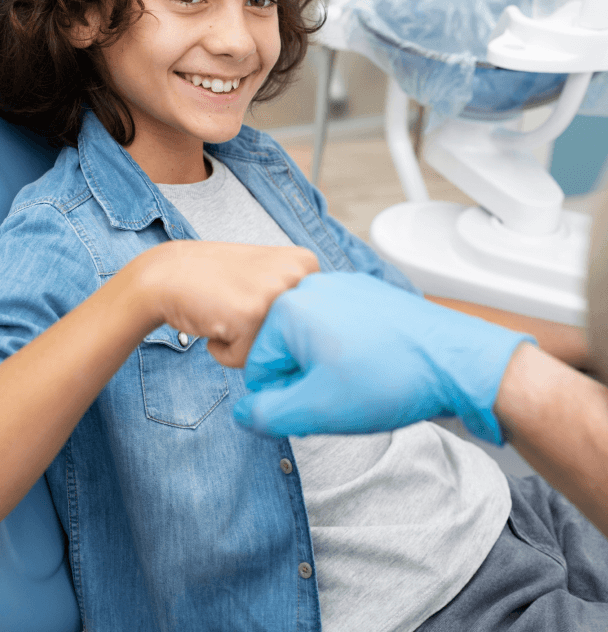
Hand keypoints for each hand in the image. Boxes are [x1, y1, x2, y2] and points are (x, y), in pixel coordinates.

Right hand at [135, 241, 318, 366]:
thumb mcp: (270, 273)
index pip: (311, 323)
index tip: (253, 297)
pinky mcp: (250, 316)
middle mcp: (297, 274)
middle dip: (263, 334)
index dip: (276, 321)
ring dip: (246, 344)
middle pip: (294, 340)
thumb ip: (298, 298)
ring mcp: (275, 294)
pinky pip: (245, 360)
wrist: (168, 273)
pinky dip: (225, 351)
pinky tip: (214, 321)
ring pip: (272, 351)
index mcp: (307, 263)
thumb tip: (327, 342)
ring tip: (227, 312)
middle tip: (237, 305)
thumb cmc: (217, 279)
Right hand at [233, 272, 532, 443]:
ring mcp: (343, 285)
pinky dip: (349, 350)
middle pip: (285, 350)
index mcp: (290, 309)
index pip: (258, 368)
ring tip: (361, 381)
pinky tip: (374, 365)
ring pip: (312, 340)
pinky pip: (340, 327)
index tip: (316, 405)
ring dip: (327, 366)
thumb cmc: (389, 380)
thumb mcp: (316, 409)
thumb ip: (266, 414)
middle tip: (341, 395)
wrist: (455, 360)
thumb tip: (244, 413)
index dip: (283, 398)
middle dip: (305, 379)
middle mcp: (312, 286)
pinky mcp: (367, 292)